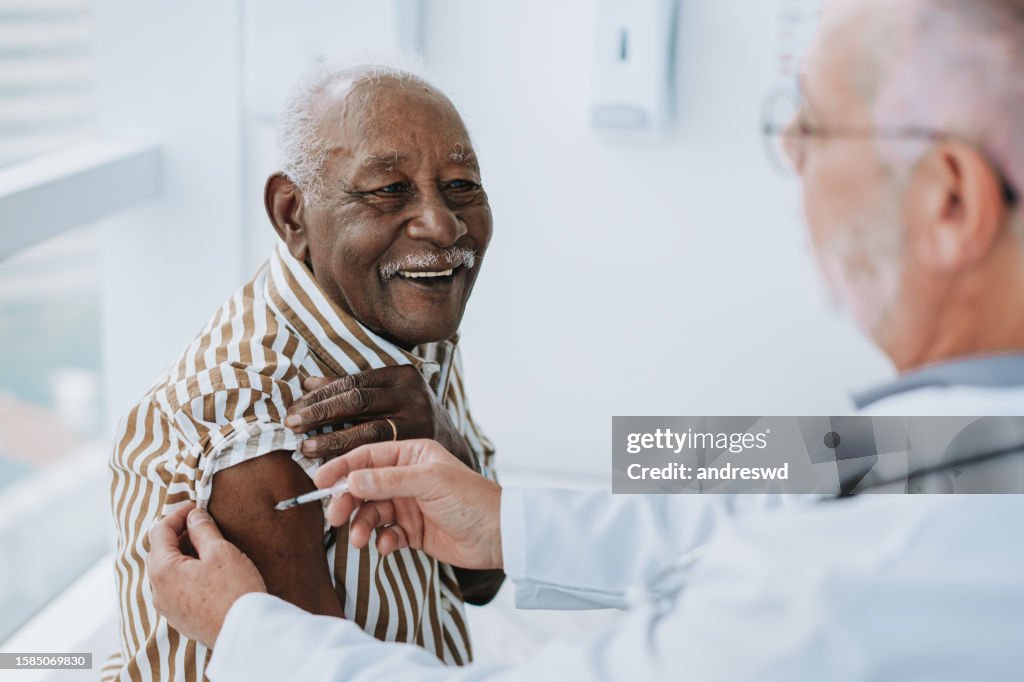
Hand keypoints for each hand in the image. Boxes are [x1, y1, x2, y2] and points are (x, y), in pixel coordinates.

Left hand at [148, 504, 266, 648]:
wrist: (244, 632)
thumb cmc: (233, 590)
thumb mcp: (220, 551)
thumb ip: (203, 529)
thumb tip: (194, 516)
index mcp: (162, 570)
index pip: (160, 531)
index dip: (177, 514)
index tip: (196, 506)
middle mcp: (158, 590)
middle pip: (160, 552)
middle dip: (179, 534)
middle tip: (201, 523)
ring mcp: (167, 608)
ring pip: (168, 572)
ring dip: (183, 554)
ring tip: (207, 546)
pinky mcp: (180, 619)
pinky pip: (176, 589)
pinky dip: (186, 573)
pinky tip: (208, 571)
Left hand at [285, 366, 475, 467]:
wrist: (452, 450)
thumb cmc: (411, 420)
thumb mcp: (389, 396)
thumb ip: (353, 390)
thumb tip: (307, 382)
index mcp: (403, 376)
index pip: (352, 383)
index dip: (320, 396)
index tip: (295, 407)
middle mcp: (413, 396)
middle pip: (357, 402)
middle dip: (320, 413)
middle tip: (293, 425)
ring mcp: (419, 423)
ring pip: (367, 432)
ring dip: (331, 441)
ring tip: (306, 448)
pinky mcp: (421, 451)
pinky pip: (378, 456)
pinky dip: (352, 461)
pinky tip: (332, 465)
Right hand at [313, 439, 502, 570]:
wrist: (499, 536)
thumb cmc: (471, 500)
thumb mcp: (428, 482)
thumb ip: (387, 480)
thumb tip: (350, 479)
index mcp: (413, 456)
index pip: (368, 457)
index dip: (342, 468)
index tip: (319, 482)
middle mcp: (408, 477)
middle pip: (364, 486)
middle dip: (347, 501)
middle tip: (333, 518)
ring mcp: (410, 505)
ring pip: (372, 512)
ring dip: (362, 525)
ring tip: (360, 539)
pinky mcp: (413, 531)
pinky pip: (386, 534)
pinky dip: (382, 540)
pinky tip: (389, 546)